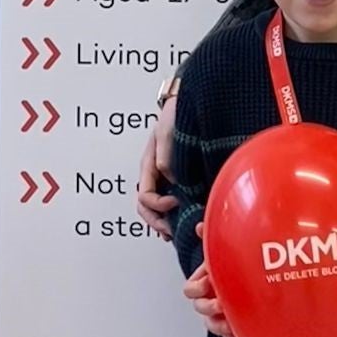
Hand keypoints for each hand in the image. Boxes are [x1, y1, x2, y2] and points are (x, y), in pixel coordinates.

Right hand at [135, 96, 179, 237]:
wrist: (191, 104)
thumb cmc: (176, 114)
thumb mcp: (167, 132)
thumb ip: (165, 157)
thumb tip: (170, 179)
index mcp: (148, 166)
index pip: (145, 197)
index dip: (160, 204)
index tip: (176, 201)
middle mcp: (155, 174)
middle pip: (146, 208)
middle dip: (157, 222)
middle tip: (171, 231)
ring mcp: (166, 177)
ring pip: (156, 208)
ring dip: (162, 221)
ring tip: (173, 232)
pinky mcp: (180, 177)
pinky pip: (170, 201)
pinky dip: (173, 214)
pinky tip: (180, 221)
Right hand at [182, 224, 237, 336]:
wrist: (259, 281)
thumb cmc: (236, 266)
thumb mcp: (225, 250)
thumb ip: (212, 238)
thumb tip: (201, 226)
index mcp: (205, 281)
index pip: (190, 289)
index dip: (197, 287)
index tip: (209, 281)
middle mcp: (210, 298)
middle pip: (199, 308)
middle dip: (209, 306)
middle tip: (221, 302)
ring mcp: (221, 314)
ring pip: (212, 325)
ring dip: (220, 324)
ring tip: (231, 321)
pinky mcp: (234, 326)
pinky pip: (229, 336)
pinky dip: (234, 334)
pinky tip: (242, 329)